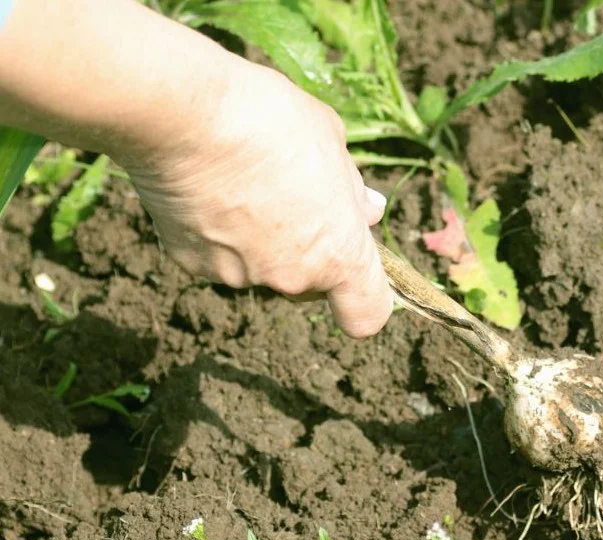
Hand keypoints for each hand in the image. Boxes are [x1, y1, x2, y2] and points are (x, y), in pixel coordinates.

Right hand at [126, 65, 393, 337]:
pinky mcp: (192, 264)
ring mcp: (240, 276)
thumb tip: (368, 211)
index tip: (354, 270)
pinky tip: (206, 189)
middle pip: (309, 285)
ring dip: (258, 239)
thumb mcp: (331, 142)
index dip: (364, 298)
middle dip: (307, 252)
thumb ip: (351, 189)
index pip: (366, 314)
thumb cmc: (272, 120)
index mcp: (340, 254)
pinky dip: (215, 231)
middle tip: (291, 197)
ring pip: (260, 268)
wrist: (185, 113)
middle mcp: (293, 278)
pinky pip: (215, 255)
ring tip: (241, 183)